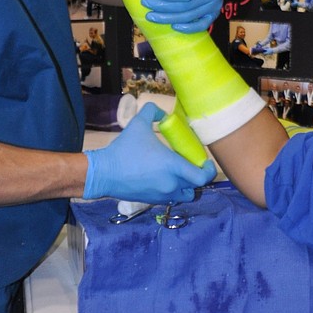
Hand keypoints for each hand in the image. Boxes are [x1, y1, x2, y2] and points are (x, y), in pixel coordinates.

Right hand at [83, 103, 214, 203]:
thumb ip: (152, 111)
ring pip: (184, 195)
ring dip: (186, 186)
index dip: (209, 170)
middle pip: (195, 186)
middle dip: (196, 175)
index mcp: (173, 167)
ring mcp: (162, 195)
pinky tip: (163, 178)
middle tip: (191, 163)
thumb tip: (162, 113)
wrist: (104, 173)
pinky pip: (170, 198)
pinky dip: (172, 191)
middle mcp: (171, 184)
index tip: (206, 162)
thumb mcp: (138, 123)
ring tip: (178, 174)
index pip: (202, 177)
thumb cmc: (124, 149)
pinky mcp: (152, 201)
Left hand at [146, 0, 225, 32]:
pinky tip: (174, 26)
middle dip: (163, 7)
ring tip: (152, 16)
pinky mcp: (214, 12)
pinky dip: (188, 28)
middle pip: (186, 7)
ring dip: (169, 19)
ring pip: (189, 17)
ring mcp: (216, 4)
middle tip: (146, 4)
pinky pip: (202, 25)